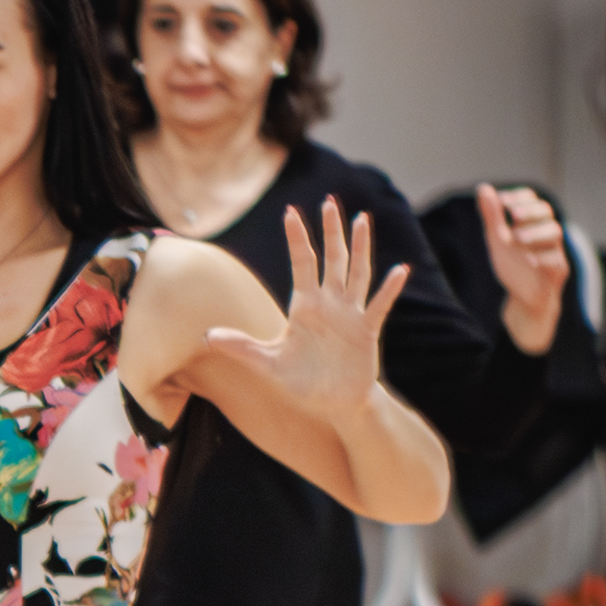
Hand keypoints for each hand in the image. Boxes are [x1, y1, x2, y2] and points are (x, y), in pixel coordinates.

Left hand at [201, 197, 409, 433]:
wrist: (333, 403)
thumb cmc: (302, 382)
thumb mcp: (267, 363)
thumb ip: (241, 346)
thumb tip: (206, 335)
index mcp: (305, 307)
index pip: (301, 264)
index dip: (296, 238)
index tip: (289, 212)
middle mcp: (329, 304)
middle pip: (331, 260)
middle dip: (330, 232)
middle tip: (329, 202)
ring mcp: (350, 315)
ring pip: (356, 274)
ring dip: (361, 248)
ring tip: (362, 220)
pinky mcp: (367, 331)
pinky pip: (379, 306)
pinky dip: (389, 289)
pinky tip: (399, 270)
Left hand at [475, 183, 569, 350]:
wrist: (525, 299)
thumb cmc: (515, 265)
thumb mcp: (499, 240)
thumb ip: (493, 216)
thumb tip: (483, 188)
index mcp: (534, 225)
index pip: (534, 201)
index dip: (521, 197)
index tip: (502, 200)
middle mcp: (547, 236)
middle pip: (547, 213)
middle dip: (529, 211)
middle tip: (511, 213)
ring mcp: (555, 252)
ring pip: (555, 233)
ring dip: (535, 233)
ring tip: (516, 238)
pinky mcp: (557, 273)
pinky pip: (556, 261)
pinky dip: (542, 258)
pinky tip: (529, 260)